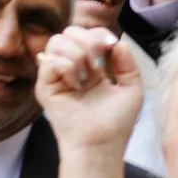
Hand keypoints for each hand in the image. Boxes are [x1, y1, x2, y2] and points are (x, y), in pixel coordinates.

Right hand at [34, 27, 144, 151]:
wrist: (101, 145)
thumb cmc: (116, 123)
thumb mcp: (132, 88)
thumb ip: (128, 62)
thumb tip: (117, 41)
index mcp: (92, 67)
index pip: (88, 34)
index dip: (99, 34)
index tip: (110, 46)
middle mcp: (72, 68)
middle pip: (69, 32)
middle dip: (88, 41)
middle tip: (98, 64)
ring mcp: (57, 76)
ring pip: (57, 42)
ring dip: (77, 54)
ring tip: (87, 76)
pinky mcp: (45, 87)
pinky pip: (49, 60)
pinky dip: (67, 67)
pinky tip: (77, 84)